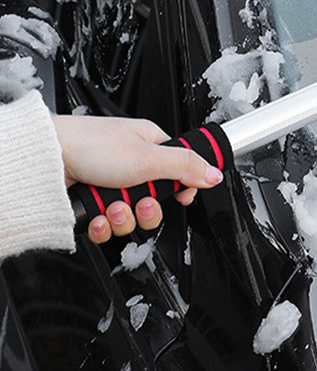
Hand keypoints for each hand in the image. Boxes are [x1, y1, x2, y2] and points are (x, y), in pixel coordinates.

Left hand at [52, 115, 222, 243]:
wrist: (46, 160)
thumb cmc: (91, 145)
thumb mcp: (150, 157)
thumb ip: (187, 167)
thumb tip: (215, 173)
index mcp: (150, 146)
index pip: (179, 171)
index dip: (180, 190)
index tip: (179, 197)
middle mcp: (131, 164)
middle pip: (156, 200)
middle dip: (147, 209)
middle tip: (139, 202)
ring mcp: (110, 184)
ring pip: (132, 216)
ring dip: (124, 219)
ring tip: (113, 208)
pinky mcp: (92, 202)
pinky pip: (108, 224)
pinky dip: (104, 225)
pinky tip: (99, 216)